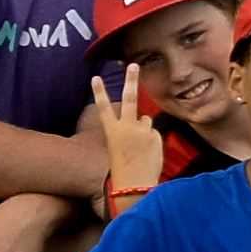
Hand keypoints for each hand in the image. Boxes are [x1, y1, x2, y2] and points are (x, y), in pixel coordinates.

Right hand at [94, 69, 172, 208]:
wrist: (134, 186)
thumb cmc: (124, 169)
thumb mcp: (118, 147)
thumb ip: (129, 130)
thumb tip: (144, 118)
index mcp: (112, 132)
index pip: (104, 108)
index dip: (99, 92)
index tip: (95, 77)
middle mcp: (126, 128)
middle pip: (130, 99)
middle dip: (131, 80)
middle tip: (133, 65)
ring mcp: (142, 130)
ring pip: (146, 120)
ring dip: (144, 129)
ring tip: (139, 148)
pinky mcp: (155, 135)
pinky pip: (154, 133)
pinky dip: (152, 140)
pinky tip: (148, 153)